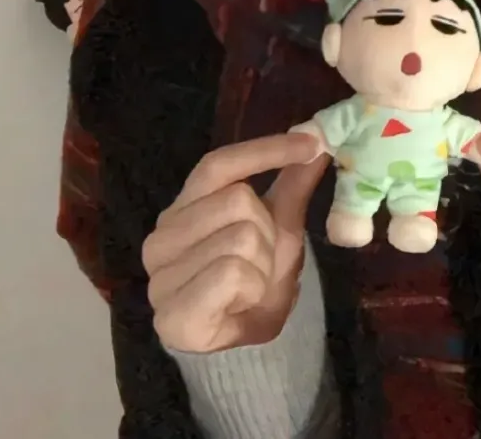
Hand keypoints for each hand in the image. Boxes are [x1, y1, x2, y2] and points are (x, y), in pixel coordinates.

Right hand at [142, 134, 329, 353]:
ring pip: (240, 238)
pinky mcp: (171, 314)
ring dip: (263, 264)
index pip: (218, 164)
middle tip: (260, 259)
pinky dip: (253, 288)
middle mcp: (162, 235)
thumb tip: (320, 135)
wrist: (243, 343)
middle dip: (268, 231)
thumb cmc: (256, 276)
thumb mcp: (281, 225)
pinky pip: (233, 274)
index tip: (312, 143)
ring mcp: (160, 277)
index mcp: (184, 207)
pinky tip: (240, 303)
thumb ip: (293, 183)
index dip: (265, 149)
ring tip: (250, 283)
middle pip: (238, 199)